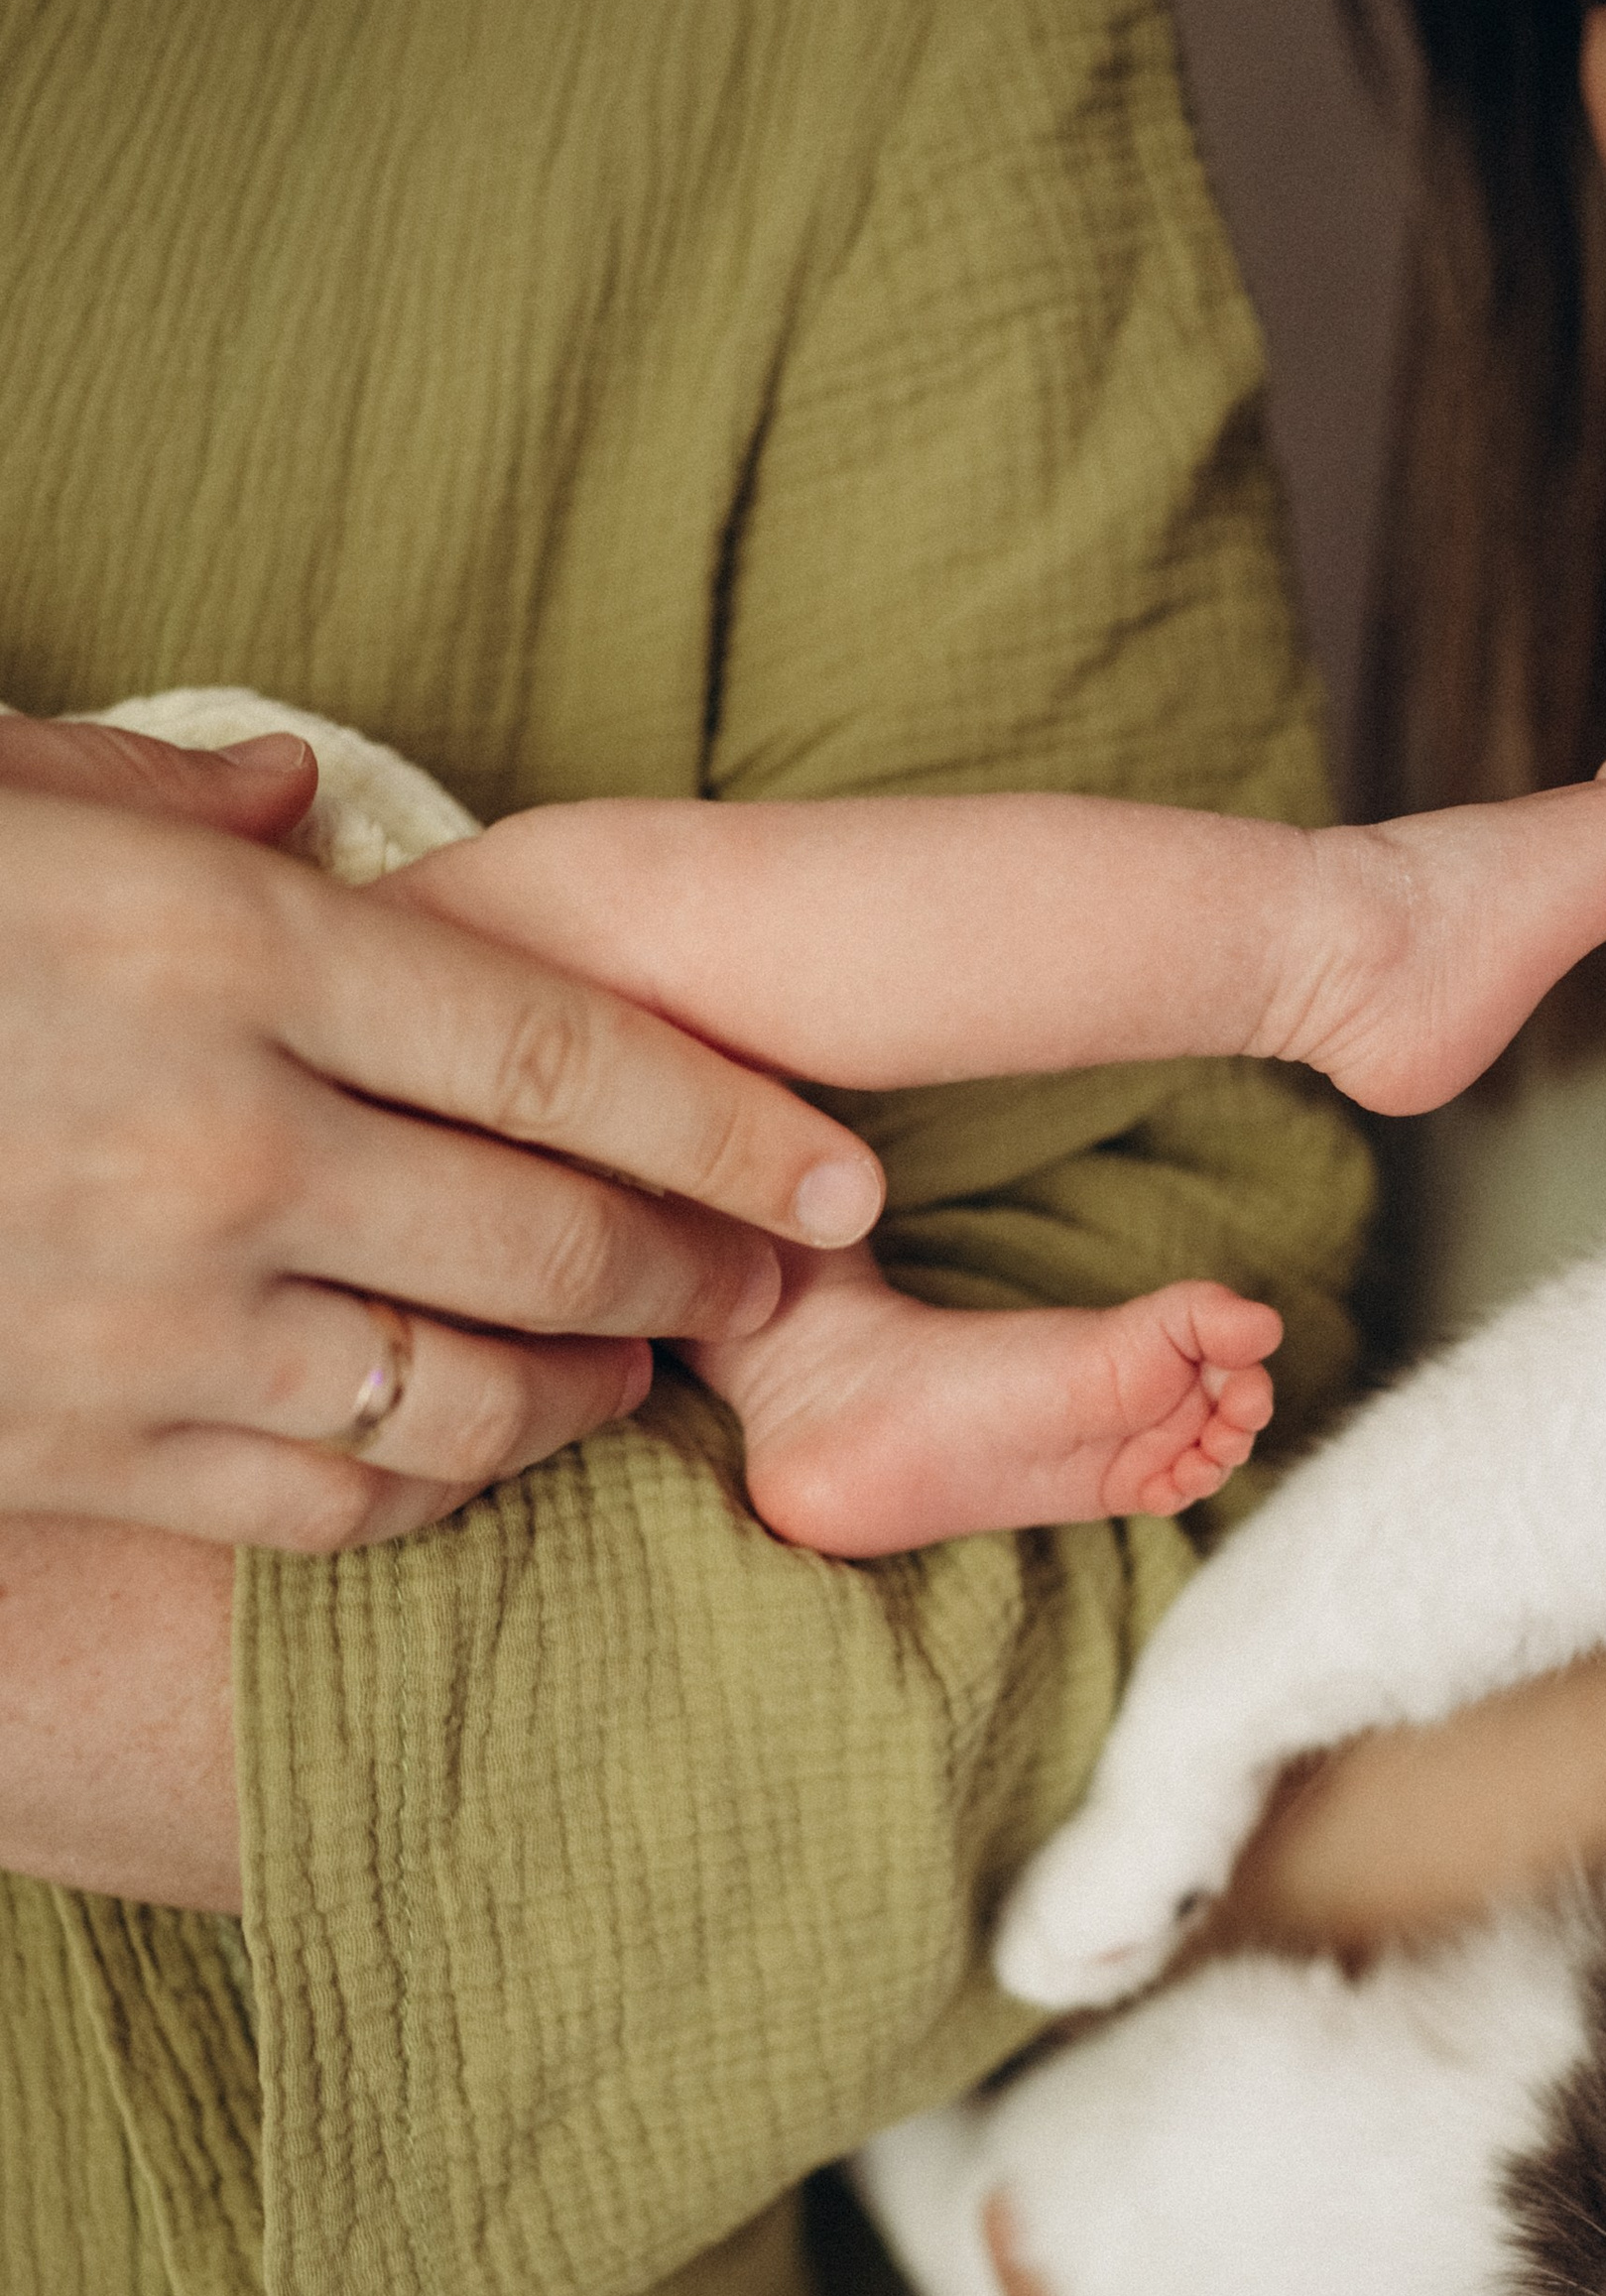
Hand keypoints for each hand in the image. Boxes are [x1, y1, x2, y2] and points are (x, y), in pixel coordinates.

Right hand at [0, 717, 885, 1547]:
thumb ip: (156, 799)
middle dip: (697, 1271)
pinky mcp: (76, 1456)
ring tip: (631, 1373)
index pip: (560, 1054)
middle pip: (550, 1240)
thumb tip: (291, 793)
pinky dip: (432, 1490)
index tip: (839, 1174)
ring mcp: (152, 1322)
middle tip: (765, 1281)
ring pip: (464, 1398)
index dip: (735, 1126)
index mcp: (219, 953)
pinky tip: (467, 1454)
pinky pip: (322, 1502)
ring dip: (585, 1395)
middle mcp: (218, 1148)